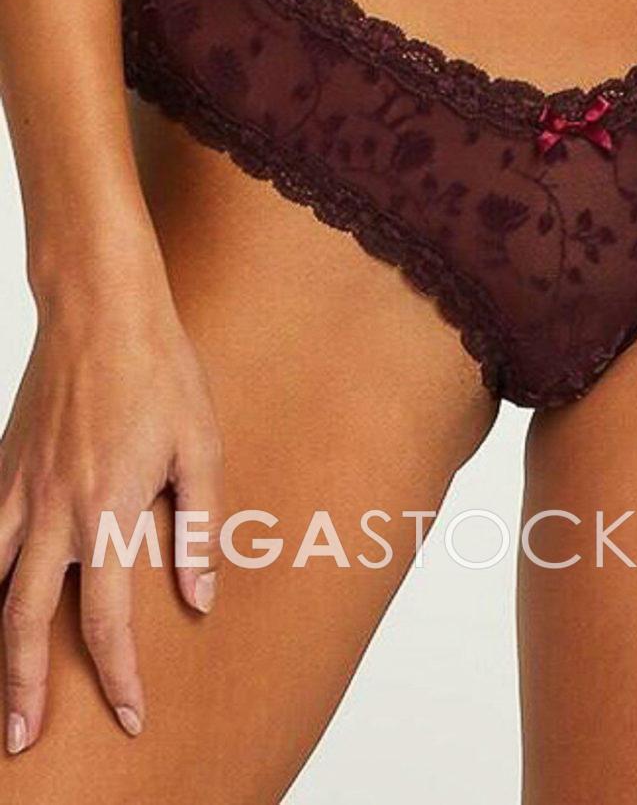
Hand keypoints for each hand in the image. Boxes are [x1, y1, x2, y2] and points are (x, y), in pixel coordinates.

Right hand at [0, 271, 223, 753]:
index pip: (110, 618)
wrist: (101, 312)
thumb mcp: (200, 447)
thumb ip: (197, 527)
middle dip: (23, 688)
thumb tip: (200, 595)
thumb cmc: (161, 373)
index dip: (118, 675)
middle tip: (22, 739)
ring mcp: (17, 490)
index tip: (130, 714)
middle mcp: (53, 511)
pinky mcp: (1, 466)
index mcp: (108, 510)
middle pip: (25, 620)